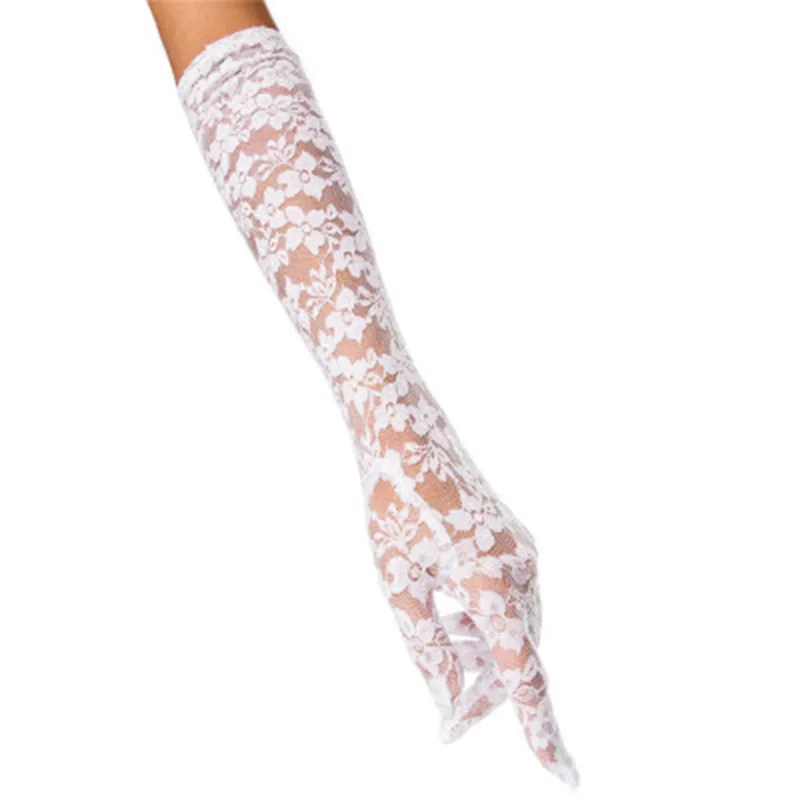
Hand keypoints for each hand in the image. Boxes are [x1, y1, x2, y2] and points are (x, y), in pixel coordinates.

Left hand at [364, 404, 578, 785]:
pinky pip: (514, 601)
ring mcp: (523, 553)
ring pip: (516, 629)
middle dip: (484, 691)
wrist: (407, 435)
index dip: (540, 729)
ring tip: (445, 649)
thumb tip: (450, 701)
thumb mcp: (399, 585)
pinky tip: (457, 618)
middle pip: (516, 656)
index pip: (522, 672)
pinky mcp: (517, 542)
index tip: (562, 776)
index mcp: (489, 582)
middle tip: (445, 716)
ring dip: (486, 656)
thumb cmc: (394, 506)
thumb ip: (428, 649)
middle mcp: (520, 569)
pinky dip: (489, 624)